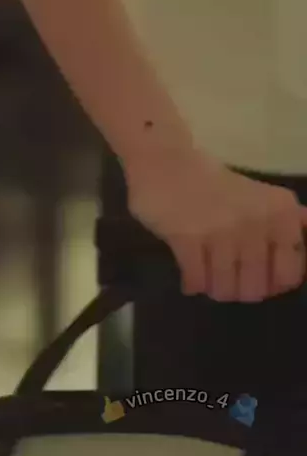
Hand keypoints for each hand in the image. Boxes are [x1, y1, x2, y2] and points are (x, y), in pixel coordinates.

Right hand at [124, 149, 306, 301]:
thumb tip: (305, 236)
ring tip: (207, 281)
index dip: (270, 284)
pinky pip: (196, 279)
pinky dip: (193, 284)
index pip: (289, 274)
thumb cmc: (210, 183)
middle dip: (238, 292)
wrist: (163, 163)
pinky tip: (189, 280)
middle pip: (255, 289)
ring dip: (214, 290)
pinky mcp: (187, 238)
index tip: (254, 279)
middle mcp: (257, 223)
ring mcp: (222, 231)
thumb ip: (287, 220)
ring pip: (224, 288)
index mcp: (281, 214)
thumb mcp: (260, 197)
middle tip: (226, 283)